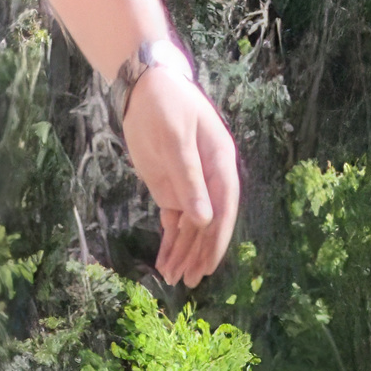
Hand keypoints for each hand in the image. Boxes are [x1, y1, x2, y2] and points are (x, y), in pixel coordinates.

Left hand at [123, 65, 240, 286]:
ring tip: (174, 280)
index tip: (210, 264)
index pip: (224, 208)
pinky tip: (166, 263)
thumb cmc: (166, 104)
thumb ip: (189, 179)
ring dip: (184, 253)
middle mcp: (210, 180)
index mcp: (220, 164)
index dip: (218, 239)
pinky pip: (175, 223)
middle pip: (209, 224)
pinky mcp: (173, 192)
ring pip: (191, 229)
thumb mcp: (176, 139)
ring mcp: (191, 188)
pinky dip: (170, 243)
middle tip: (190, 282)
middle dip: (199, 253)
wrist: (146, 89)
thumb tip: (204, 220)